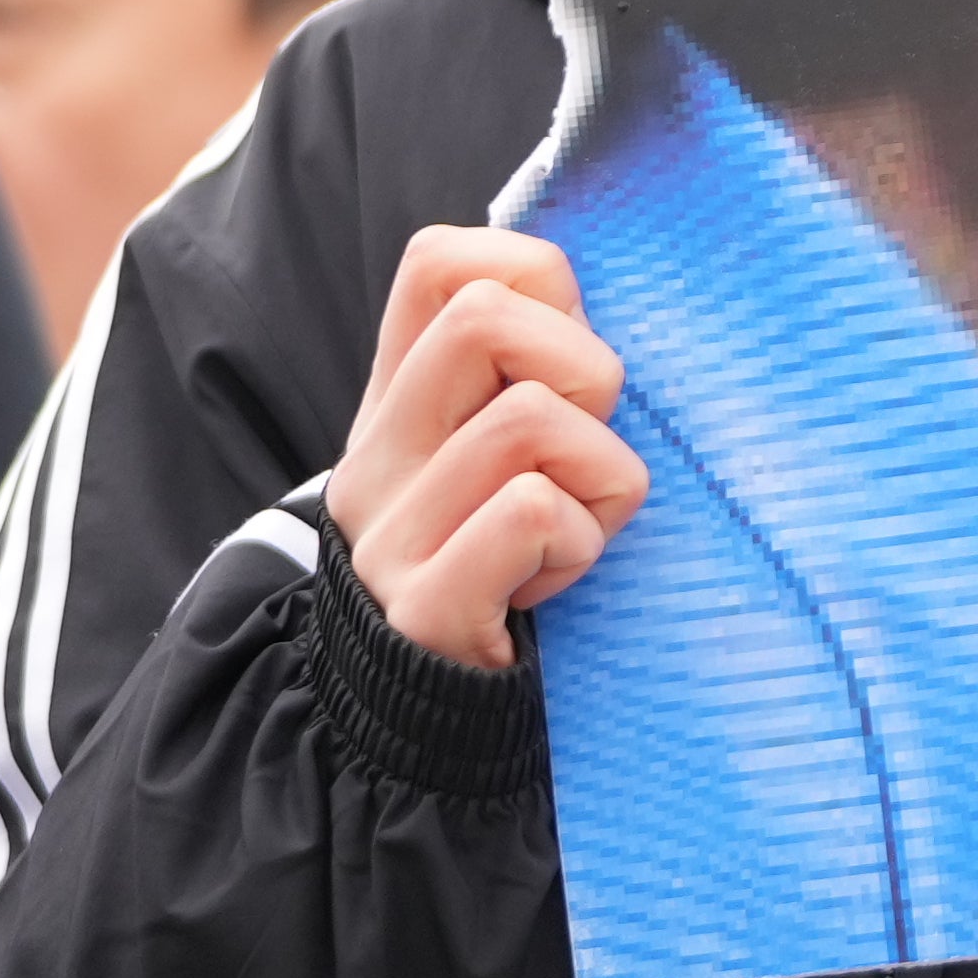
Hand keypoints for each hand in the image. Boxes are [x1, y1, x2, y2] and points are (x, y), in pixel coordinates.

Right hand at [324, 228, 648, 675]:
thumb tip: (577, 280)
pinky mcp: (423, 607)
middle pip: (485, 317)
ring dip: (600, 474)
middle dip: (583, 367)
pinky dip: (580, 541)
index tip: (567, 351)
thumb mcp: (501, 450)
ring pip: (530, 421)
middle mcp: (376, 456)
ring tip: (574, 526)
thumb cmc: (504, 559)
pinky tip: (553, 578)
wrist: (424, 716)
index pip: (440, 261)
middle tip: (587, 445)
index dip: (534, 276)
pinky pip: (531, 513)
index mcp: (397, 399)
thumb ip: (526, 369)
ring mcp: (389, 533)